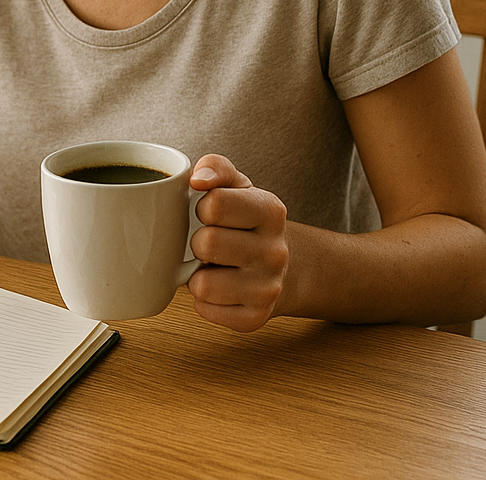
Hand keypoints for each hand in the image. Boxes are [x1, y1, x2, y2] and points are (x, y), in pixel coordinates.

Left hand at [186, 154, 289, 330]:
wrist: (287, 268)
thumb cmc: (248, 223)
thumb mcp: (239, 187)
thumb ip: (217, 167)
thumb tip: (197, 178)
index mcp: (271, 211)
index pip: (214, 204)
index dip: (203, 207)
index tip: (211, 213)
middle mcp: (275, 251)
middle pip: (206, 243)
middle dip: (199, 242)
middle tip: (213, 243)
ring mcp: (268, 288)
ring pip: (202, 284)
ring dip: (198, 275)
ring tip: (216, 267)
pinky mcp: (256, 318)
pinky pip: (205, 310)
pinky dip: (204, 301)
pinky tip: (221, 289)